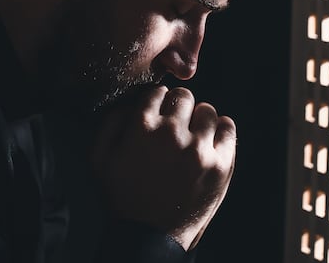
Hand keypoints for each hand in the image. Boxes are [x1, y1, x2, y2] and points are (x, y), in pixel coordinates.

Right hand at [90, 86, 235, 250]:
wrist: (149, 236)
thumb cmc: (121, 197)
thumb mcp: (100, 159)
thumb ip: (110, 122)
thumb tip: (130, 101)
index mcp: (142, 127)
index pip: (157, 92)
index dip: (157, 101)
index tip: (158, 112)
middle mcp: (171, 133)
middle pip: (184, 96)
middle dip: (178, 106)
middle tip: (176, 123)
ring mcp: (198, 149)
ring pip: (207, 110)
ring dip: (199, 118)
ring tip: (193, 134)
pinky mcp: (220, 165)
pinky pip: (228, 129)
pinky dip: (221, 129)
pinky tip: (211, 139)